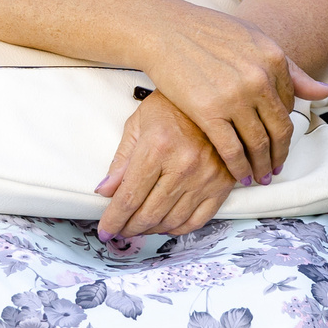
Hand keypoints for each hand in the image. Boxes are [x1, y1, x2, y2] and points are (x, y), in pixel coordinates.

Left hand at [94, 93, 237, 239]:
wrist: (212, 97)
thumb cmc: (172, 107)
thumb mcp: (138, 124)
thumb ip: (121, 160)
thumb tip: (106, 191)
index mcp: (157, 147)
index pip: (129, 196)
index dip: (114, 219)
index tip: (105, 230)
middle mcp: (183, 165)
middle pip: (149, 214)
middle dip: (129, 228)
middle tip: (120, 230)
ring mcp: (205, 177)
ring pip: (171, 221)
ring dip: (151, 230)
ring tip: (139, 227)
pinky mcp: (222, 185)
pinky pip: (197, 220)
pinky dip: (177, 229)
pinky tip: (166, 225)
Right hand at [131, 0, 327, 185]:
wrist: (164, 30)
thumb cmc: (207, 32)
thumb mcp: (254, 40)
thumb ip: (290, 69)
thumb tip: (324, 92)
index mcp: (274, 59)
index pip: (289, 106)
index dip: (285, 129)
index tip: (280, 143)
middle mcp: (259, 78)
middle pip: (279, 129)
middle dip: (280, 155)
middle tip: (276, 170)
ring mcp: (235, 96)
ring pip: (258, 143)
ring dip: (262, 166)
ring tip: (260, 177)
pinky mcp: (208, 111)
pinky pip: (231, 149)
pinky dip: (239, 167)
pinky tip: (240, 176)